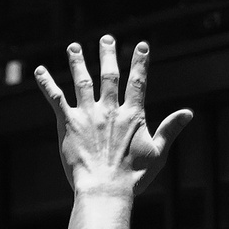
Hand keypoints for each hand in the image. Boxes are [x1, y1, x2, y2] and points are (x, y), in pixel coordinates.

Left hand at [35, 36, 191, 197]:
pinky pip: (55, 98)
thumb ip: (170, 129)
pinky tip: (40, 71)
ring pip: (82, 81)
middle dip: (107, 55)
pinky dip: (47, 83)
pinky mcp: (68, 124)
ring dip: (77, 62)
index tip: (142, 46)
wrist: (105, 189)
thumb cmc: (133, 177)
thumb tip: (188, 113)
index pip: (138, 82)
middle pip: (109, 76)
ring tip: (73, 47)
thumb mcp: (158, 153)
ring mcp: (88, 115)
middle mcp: (110, 110)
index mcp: (132, 115)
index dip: (140, 63)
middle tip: (106, 39)